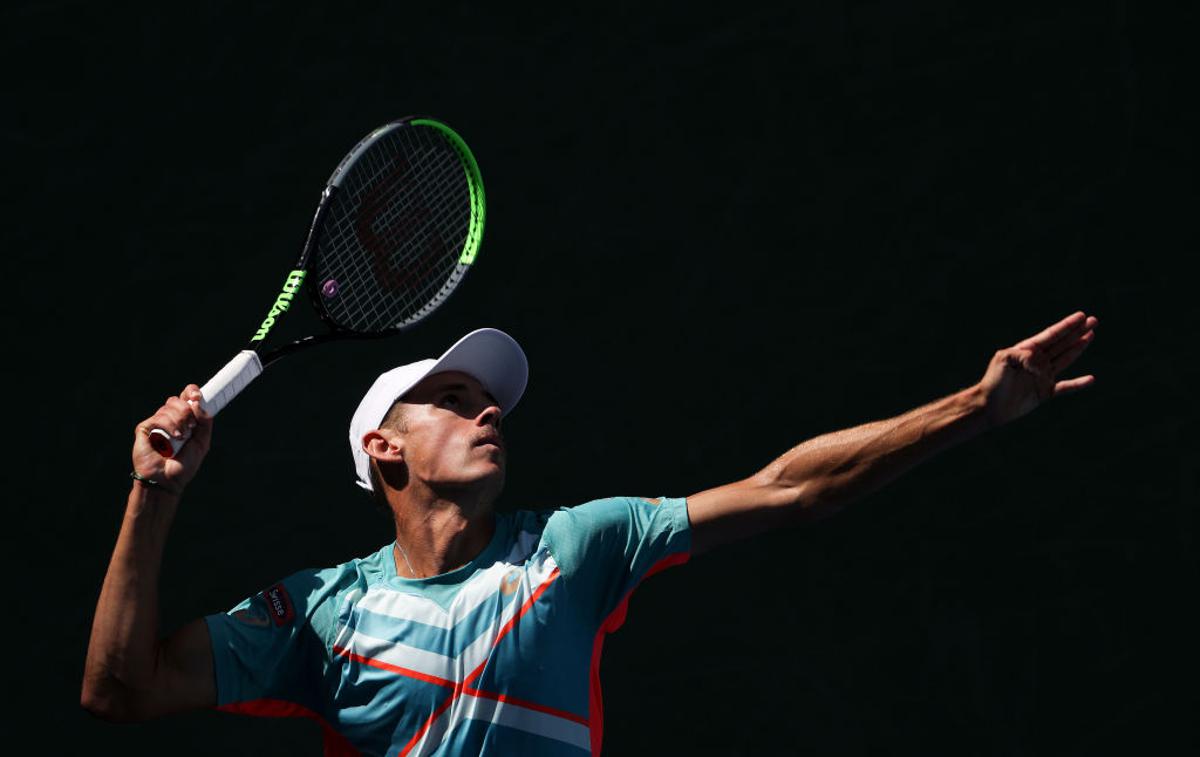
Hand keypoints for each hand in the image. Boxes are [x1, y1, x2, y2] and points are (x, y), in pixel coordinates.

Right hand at [132, 385, 212, 494]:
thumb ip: (205, 422)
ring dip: (179, 421)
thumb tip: (197, 403)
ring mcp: (156, 424)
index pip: (185, 397)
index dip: (191, 392)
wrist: (168, 481)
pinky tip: (173, 438)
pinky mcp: (144, 429)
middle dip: (187, 411)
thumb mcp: (202, 442)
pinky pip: (158, 418)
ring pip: (168, 407)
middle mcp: (169, 419)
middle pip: (177, 399)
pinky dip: (169, 426)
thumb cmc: (184, 465)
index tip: (197, 397)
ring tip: (181, 438)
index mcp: (183, 420)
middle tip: (191, 427)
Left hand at [978, 311, 1097, 426]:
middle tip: (1094, 320)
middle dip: (1077, 332)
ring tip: (1091, 335)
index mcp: (1027, 350)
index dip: (1067, 325)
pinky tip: (1091, 379)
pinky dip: (1078, 384)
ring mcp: (1042, 376)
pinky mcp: (1045, 392)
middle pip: (1062, 343)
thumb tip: (1042, 364)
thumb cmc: (993, 381)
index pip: (1051, 335)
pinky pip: (1066, 387)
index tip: (1081, 315)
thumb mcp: (1003, 359)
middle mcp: (1037, 361)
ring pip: (1066, 359)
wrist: (989, 406)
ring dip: (1078, 348)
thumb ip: (1023, 355)